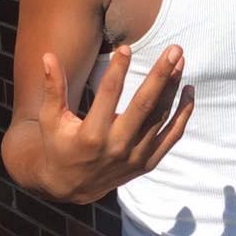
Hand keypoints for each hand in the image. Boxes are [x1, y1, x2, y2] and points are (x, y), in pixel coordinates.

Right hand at [37, 44, 193, 203]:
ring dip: (173, 88)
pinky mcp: (147, 163)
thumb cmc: (59, 145)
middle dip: (161, 75)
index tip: (127, 48)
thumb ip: (53, 89)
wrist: (72, 186)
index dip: (118, 69)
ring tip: (180, 62)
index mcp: (91, 135)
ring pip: (160, 118)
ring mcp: (135, 157)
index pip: (109, 94)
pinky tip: (188, 91)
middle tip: (174, 50)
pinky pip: (172, 136)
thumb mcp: (50, 120)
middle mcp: (116, 147)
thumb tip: (48, 55)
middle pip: (144, 105)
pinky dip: (183, 114)